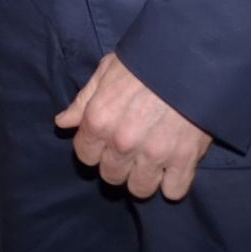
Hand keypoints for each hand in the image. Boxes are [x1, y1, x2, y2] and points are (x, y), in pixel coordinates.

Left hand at [55, 53, 211, 200]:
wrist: (188, 60)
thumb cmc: (143, 61)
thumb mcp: (105, 72)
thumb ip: (82, 101)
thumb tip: (62, 123)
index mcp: (99, 119)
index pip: (85, 155)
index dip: (94, 149)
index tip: (105, 142)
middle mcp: (122, 142)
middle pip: (111, 175)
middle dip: (117, 165)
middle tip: (130, 150)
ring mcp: (153, 154)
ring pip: (139, 189)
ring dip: (143, 178)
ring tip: (150, 162)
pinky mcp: (184, 160)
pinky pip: (173, 192)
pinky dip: (173, 184)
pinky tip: (172, 167)